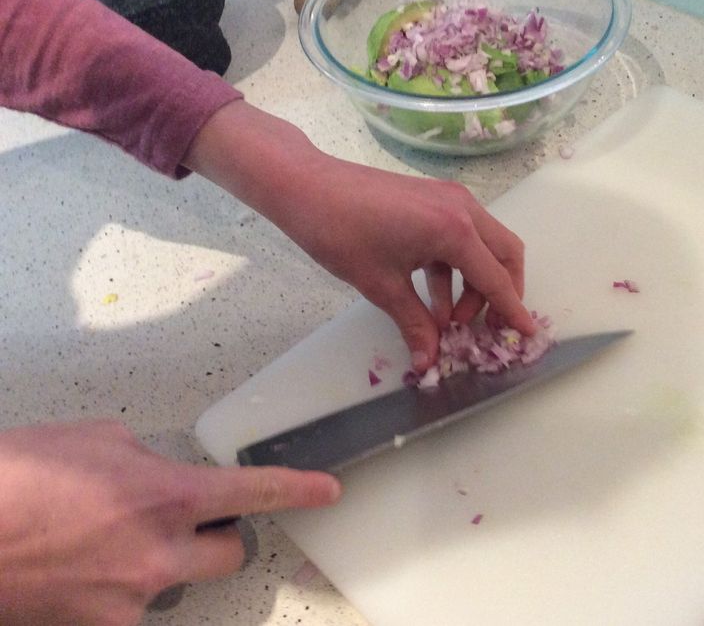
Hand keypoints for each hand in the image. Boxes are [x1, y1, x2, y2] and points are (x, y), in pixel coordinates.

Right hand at [0, 420, 339, 625]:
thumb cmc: (16, 479)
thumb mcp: (96, 441)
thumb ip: (146, 460)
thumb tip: (156, 474)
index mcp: (167, 496)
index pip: (256, 492)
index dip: (298, 490)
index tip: (328, 491)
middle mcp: (159, 555)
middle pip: (231, 554)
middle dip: (221, 536)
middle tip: (188, 521)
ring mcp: (130, 600)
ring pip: (178, 583)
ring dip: (161, 562)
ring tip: (105, 542)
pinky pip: (132, 608)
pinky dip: (120, 587)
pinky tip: (85, 565)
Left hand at [186, 100, 534, 368]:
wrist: (306, 186)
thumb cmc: (341, 233)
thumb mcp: (381, 286)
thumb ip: (414, 323)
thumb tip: (429, 360)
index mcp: (454, 230)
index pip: (495, 278)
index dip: (512, 310)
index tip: (527, 333)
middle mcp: (462, 209)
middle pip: (505, 254)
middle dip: (501, 293)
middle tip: (483, 328)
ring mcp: (449, 200)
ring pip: (484, 245)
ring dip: (475, 283)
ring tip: (449, 320)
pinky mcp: (433, 199)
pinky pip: (461, 236)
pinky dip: (455, 267)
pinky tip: (433, 297)